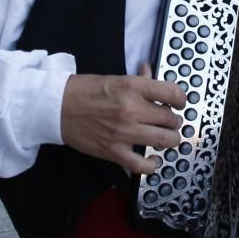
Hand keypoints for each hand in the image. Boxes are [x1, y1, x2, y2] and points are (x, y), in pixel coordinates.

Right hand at [60, 64, 186, 173]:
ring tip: (165, 137)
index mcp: (133, 87)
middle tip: (168, 121)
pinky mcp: (114, 151)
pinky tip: (151, 159)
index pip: (174, 93)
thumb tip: (151, 71)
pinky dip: (152, 164)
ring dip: (169, 140)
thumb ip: (138, 79)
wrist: (56, 106)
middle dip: (174, 120)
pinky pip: (143, 165)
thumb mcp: (114, 78)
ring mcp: (124, 132)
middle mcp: (132, 109)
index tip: (179, 103)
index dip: (181, 99)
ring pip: (164, 141)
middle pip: (171, 119)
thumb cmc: (83, 91)